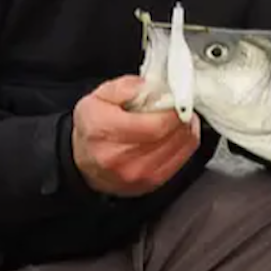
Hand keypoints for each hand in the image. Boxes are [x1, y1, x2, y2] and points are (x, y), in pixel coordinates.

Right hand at [71, 75, 200, 196]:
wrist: (85, 161)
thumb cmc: (92, 128)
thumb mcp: (97, 97)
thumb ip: (124, 87)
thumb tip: (148, 87)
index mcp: (106, 131)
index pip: (155, 125)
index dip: (173, 110)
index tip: (177, 99)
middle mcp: (121, 158)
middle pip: (169, 136)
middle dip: (180, 117)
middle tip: (179, 106)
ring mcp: (137, 174)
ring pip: (179, 148)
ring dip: (185, 129)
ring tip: (179, 118)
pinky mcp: (150, 183)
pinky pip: (180, 161)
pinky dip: (184, 144)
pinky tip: (178, 133)